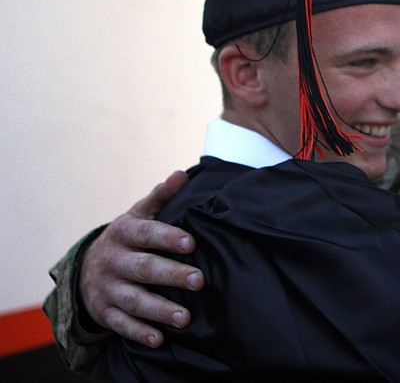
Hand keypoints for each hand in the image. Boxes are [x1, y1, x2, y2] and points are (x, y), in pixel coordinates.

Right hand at [79, 170, 204, 347]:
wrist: (86, 267)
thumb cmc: (127, 238)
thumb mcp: (138, 215)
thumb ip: (161, 197)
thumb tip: (182, 174)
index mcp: (124, 233)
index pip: (147, 234)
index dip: (167, 238)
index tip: (190, 243)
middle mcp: (113, 261)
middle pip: (144, 269)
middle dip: (171, 275)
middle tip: (199, 280)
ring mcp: (107, 288)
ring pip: (134, 300)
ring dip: (160, 310)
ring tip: (185, 317)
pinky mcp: (105, 312)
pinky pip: (121, 325)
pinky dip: (139, 333)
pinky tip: (159, 339)